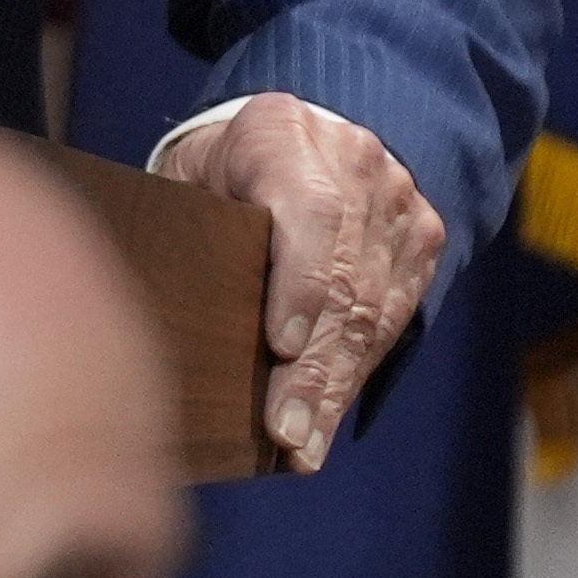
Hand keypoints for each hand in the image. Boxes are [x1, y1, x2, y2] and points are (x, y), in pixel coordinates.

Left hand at [151, 92, 443, 472]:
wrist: (299, 133)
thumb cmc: (217, 168)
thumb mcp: (187, 177)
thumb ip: (187, 229)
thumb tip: (154, 317)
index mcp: (283, 133)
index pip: (310, 211)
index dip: (299, 284)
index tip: (278, 346)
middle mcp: (354, 161)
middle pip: (343, 276)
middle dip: (312, 365)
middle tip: (284, 433)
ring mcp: (397, 199)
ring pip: (373, 306)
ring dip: (335, 384)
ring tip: (303, 445)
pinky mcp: (422, 236)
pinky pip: (394, 315)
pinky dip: (356, 371)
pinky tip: (327, 417)